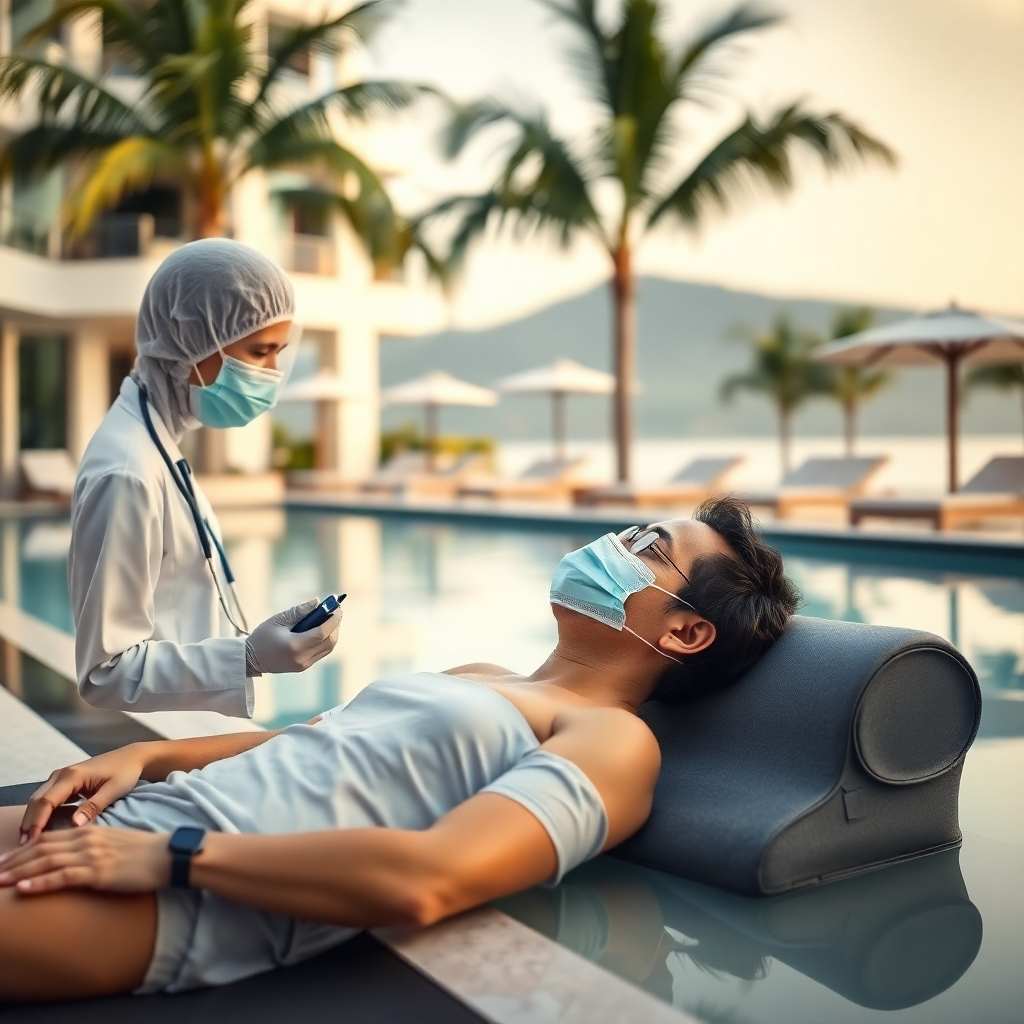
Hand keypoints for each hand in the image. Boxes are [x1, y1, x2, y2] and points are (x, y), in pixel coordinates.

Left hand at [0, 827, 169, 894]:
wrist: (168, 854)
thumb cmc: (144, 851)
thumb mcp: (114, 842)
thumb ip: (92, 846)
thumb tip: (74, 858)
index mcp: (89, 831)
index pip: (48, 839)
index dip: (23, 849)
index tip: (5, 860)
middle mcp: (86, 840)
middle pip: (41, 849)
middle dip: (14, 861)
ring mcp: (92, 855)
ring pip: (46, 862)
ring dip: (19, 872)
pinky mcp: (99, 872)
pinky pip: (63, 877)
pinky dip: (40, 883)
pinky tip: (23, 889)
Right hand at [19, 746, 148, 843]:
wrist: (131, 757)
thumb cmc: (125, 772)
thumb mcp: (113, 790)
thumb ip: (93, 807)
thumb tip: (74, 825)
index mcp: (72, 775)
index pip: (46, 802)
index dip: (36, 823)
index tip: (31, 843)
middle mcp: (62, 774)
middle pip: (36, 801)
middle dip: (29, 824)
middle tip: (24, 848)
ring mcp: (61, 777)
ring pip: (39, 800)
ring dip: (33, 819)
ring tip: (29, 843)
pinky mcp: (64, 782)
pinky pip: (47, 799)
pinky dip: (41, 814)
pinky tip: (41, 830)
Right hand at [245, 597, 342, 675]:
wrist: (250, 659)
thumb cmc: (262, 637)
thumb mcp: (278, 620)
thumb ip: (299, 611)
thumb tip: (316, 602)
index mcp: (295, 646)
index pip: (322, 633)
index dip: (333, 619)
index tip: (337, 607)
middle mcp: (302, 658)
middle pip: (329, 641)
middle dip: (335, 625)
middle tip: (334, 611)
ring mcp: (304, 664)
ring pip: (328, 648)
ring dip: (332, 633)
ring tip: (328, 619)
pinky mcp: (304, 667)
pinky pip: (321, 652)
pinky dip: (325, 640)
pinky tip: (321, 630)